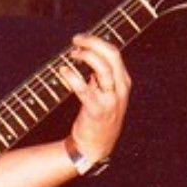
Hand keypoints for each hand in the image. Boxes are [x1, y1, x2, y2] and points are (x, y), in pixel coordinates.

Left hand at [59, 33, 131, 160]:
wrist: (96, 146)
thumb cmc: (98, 118)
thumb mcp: (105, 94)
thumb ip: (100, 77)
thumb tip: (88, 56)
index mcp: (123, 82)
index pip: (114, 53)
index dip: (97, 42)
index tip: (80, 40)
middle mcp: (120, 89)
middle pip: (111, 55)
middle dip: (93, 43)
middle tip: (75, 40)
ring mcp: (110, 100)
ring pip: (103, 69)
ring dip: (86, 56)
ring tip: (72, 54)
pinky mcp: (97, 110)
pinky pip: (84, 89)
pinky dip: (73, 77)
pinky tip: (63, 71)